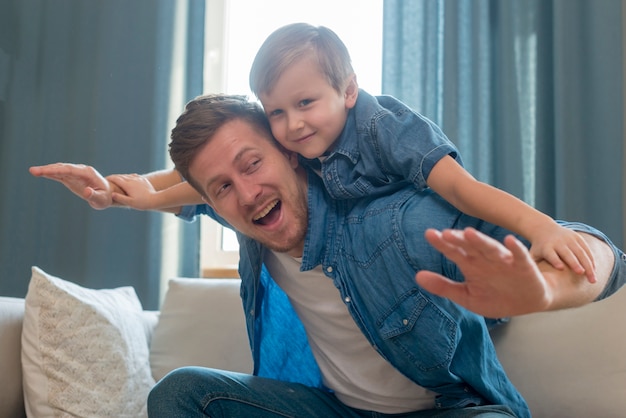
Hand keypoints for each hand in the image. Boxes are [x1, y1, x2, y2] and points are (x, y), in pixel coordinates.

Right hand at [29, 163, 113, 209]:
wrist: (107, 194)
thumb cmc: (105, 197)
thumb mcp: (101, 200)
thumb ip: (94, 196)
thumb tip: (86, 191)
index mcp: (88, 173)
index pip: (70, 170)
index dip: (57, 170)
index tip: (45, 171)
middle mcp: (81, 170)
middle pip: (62, 168)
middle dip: (48, 169)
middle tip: (33, 170)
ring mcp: (75, 173)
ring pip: (59, 169)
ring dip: (47, 170)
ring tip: (33, 171)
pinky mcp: (71, 178)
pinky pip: (59, 175)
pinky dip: (50, 173)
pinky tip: (39, 173)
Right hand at [108, 174, 157, 210]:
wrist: (156, 199)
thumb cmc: (142, 203)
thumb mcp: (130, 202)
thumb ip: (120, 198)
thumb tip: (111, 194)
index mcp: (128, 185)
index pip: (115, 179)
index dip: (109, 179)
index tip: (103, 180)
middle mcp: (132, 179)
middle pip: (120, 176)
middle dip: (114, 177)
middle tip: (107, 179)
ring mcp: (138, 179)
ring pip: (127, 176)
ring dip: (121, 177)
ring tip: (116, 180)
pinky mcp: (143, 180)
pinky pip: (133, 176)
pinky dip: (128, 177)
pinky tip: (128, 179)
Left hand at [416, 228, 554, 317]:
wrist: (528, 303)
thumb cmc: (495, 296)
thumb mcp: (466, 296)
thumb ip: (443, 287)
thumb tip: (417, 276)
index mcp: (471, 265)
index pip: (454, 252)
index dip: (442, 244)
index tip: (429, 234)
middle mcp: (486, 259)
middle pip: (470, 247)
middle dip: (459, 240)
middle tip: (446, 233)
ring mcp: (505, 262)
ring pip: (491, 248)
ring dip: (481, 241)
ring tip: (469, 233)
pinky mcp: (524, 267)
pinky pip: (520, 256)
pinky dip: (516, 248)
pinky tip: (509, 240)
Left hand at [529, 223, 595, 282]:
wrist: (544, 228)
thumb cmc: (538, 248)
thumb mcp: (533, 254)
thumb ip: (530, 265)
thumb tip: (526, 281)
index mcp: (546, 247)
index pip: (551, 254)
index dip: (555, 260)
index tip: (561, 268)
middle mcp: (558, 242)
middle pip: (568, 253)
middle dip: (575, 263)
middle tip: (583, 275)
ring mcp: (569, 239)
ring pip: (581, 253)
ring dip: (588, 266)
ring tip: (593, 280)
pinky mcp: (577, 237)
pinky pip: (586, 249)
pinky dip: (591, 260)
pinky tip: (594, 271)